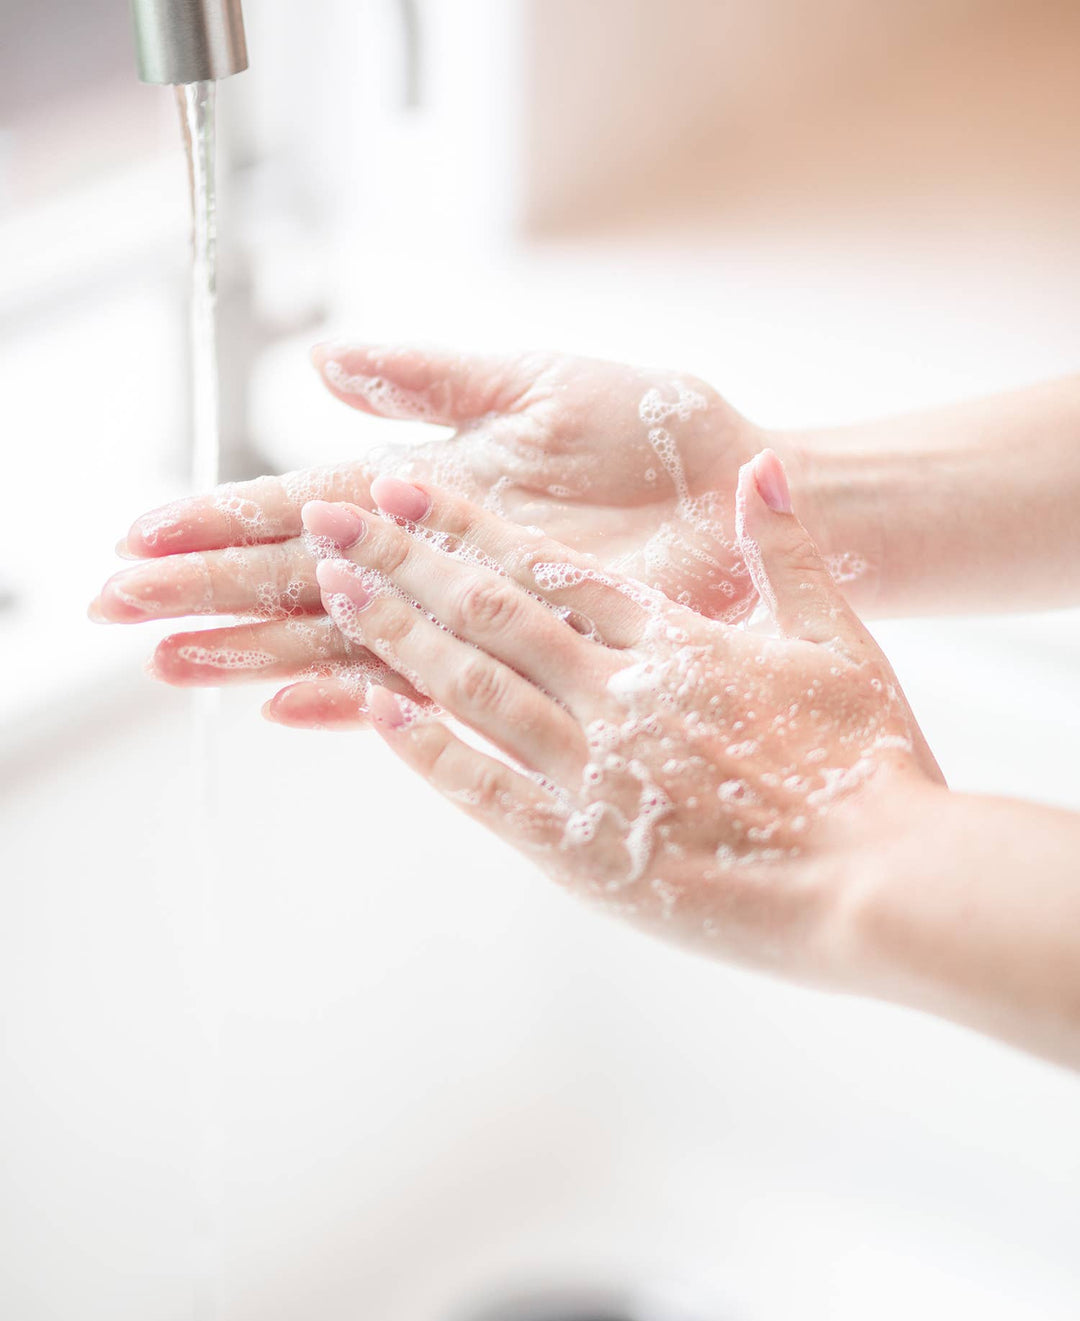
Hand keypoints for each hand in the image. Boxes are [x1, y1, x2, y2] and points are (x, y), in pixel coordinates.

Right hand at [90, 344, 766, 724]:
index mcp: (430, 490)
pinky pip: (428, 683)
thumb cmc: (656, 433)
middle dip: (208, 591)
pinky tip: (289, 704)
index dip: (220, 520)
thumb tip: (324, 363)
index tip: (139, 535)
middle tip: (118, 609)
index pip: (302, 505)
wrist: (740, 494)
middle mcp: (437, 559)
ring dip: (256, 649)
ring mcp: (473, 612)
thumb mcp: (535, 384)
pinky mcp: (523, 657)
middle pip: (300, 577)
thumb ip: (431, 379)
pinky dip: (357, 696)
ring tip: (174, 662)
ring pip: (344, 636)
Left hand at [298, 450, 943, 977]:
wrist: (878, 880)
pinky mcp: (576, 846)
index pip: (550, 565)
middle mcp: (617, 690)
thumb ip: (789, 550)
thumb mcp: (842, 637)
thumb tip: (764, 469)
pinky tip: (370, 710)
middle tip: (330, 519)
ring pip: (471, 684)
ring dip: (394, 632)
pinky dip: (422, 747)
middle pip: (490, 609)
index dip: (469, 525)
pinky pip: (480, 787)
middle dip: (403, 558)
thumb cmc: (872, 766)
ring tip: (331, 588)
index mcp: (677, 636)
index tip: (406, 491)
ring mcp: (590, 765)